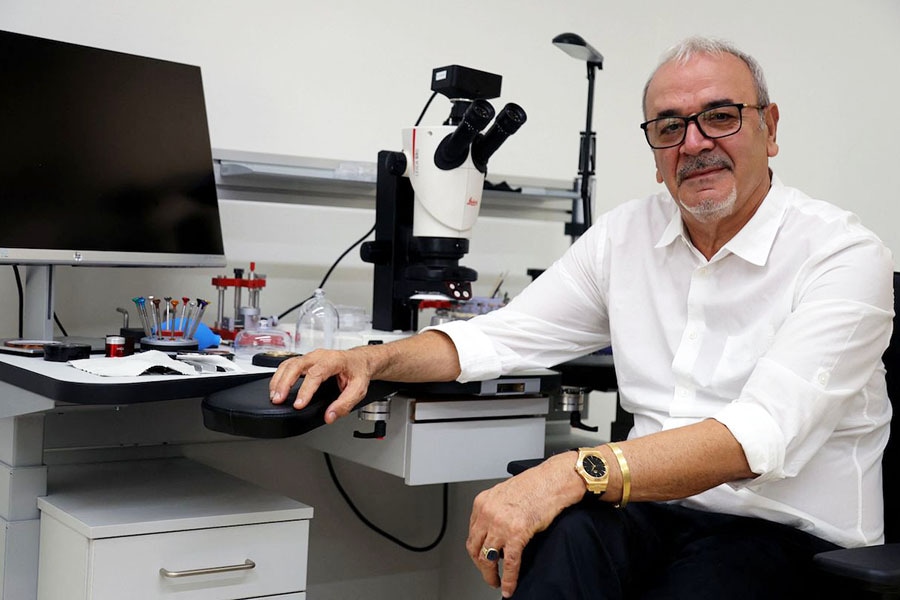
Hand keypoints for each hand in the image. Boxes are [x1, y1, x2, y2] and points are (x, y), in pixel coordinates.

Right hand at [268, 348, 372, 423]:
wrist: (359, 361)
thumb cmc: (358, 372)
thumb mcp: (358, 389)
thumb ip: (344, 404)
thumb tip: (329, 416)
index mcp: (333, 361)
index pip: (316, 374)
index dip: (305, 390)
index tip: (298, 404)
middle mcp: (320, 356)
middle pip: (296, 365)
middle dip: (284, 383)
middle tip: (278, 399)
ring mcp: (311, 357)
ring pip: (289, 364)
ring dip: (279, 380)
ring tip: (274, 396)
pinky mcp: (305, 361)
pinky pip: (288, 365)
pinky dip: (279, 376)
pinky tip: (276, 388)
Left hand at [466, 452, 584, 597]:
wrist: (553, 480)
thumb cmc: (535, 484)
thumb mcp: (505, 494)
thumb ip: (495, 511)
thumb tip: (494, 531)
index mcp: (482, 502)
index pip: (472, 532)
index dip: (476, 549)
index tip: (481, 557)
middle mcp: (487, 512)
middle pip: (475, 547)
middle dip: (480, 565)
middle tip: (487, 573)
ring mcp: (500, 524)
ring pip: (487, 558)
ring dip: (490, 574)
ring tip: (495, 582)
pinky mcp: (516, 533)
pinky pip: (509, 563)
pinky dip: (508, 579)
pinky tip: (509, 586)